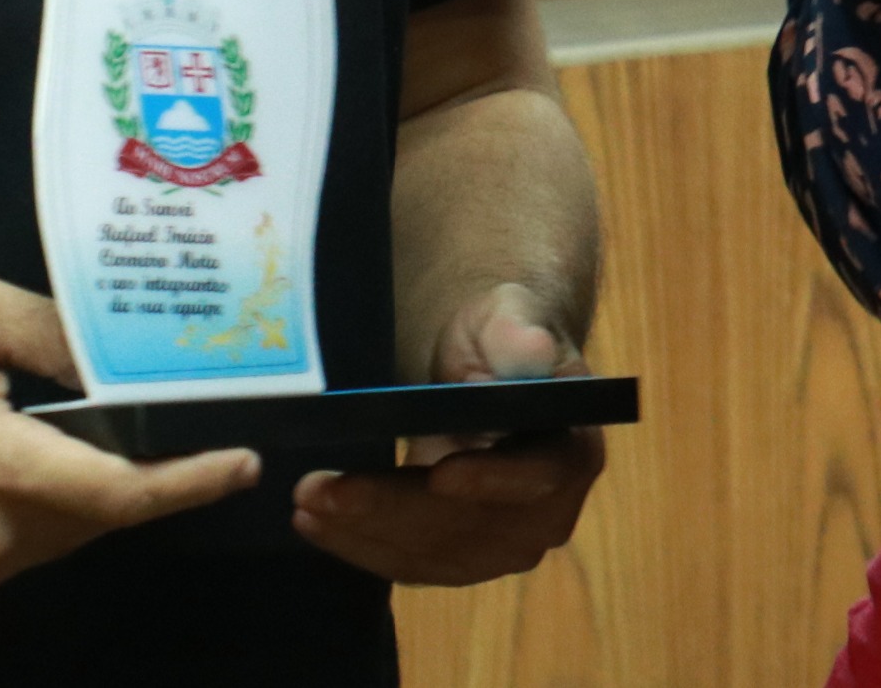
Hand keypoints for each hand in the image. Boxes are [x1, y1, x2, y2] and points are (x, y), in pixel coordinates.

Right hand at [0, 272, 257, 611]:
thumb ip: (57, 332)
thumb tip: (129, 358)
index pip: (116, 492)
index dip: (188, 482)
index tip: (242, 463)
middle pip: (98, 513)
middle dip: (139, 471)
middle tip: (164, 424)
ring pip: (64, 536)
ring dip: (88, 493)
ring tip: (81, 436)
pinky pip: (22, 553)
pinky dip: (43, 515)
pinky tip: (28, 469)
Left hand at [293, 283, 601, 585]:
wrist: (482, 369)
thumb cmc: (498, 336)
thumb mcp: (505, 316)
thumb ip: (517, 331)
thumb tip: (533, 350)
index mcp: (575, 449)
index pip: (542, 475)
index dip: (493, 479)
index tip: (437, 472)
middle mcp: (550, 512)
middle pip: (474, 526)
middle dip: (394, 509)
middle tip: (322, 488)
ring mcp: (504, 544)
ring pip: (434, 554)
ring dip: (365, 533)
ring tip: (306, 500)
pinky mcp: (459, 558)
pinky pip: (410, 565)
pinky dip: (360, 545)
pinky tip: (317, 520)